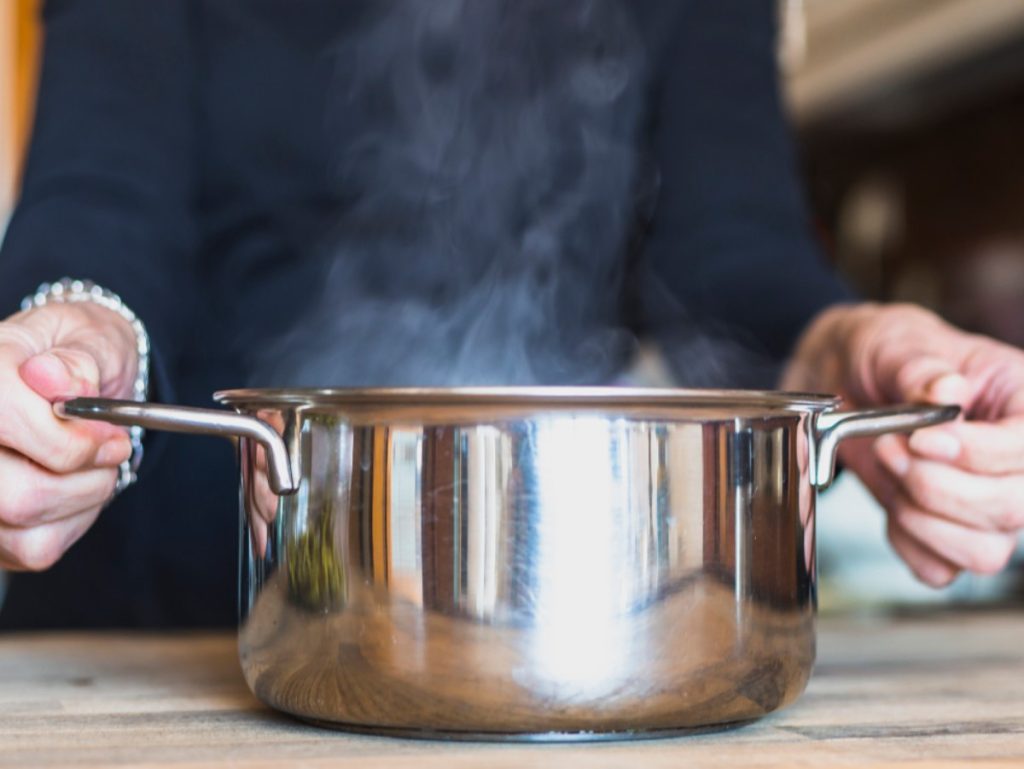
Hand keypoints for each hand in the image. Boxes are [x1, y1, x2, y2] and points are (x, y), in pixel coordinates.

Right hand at [0, 302, 138, 569]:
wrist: (73, 380)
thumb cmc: (76, 355)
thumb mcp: (87, 338)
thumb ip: (77, 360)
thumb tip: (53, 378)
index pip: (6, 420)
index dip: (70, 440)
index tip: (110, 434)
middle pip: (16, 495)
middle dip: (84, 479)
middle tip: (113, 452)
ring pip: (25, 522)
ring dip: (84, 498)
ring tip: (94, 465)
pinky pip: (34, 548)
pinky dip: (72, 522)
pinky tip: (74, 488)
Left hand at [784, 303, 1023, 586]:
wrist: (843, 378)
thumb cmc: (884, 354)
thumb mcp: (898, 343)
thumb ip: (920, 367)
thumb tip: (945, 392)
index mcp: (1022, 404)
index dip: (976, 454)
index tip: (921, 438)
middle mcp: (1015, 461)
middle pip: (1013, 510)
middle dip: (938, 487)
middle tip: (891, 448)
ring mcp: (986, 503)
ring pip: (985, 552)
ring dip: (922, 519)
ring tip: (891, 470)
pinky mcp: (946, 532)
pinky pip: (940, 571)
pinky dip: (907, 545)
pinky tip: (891, 504)